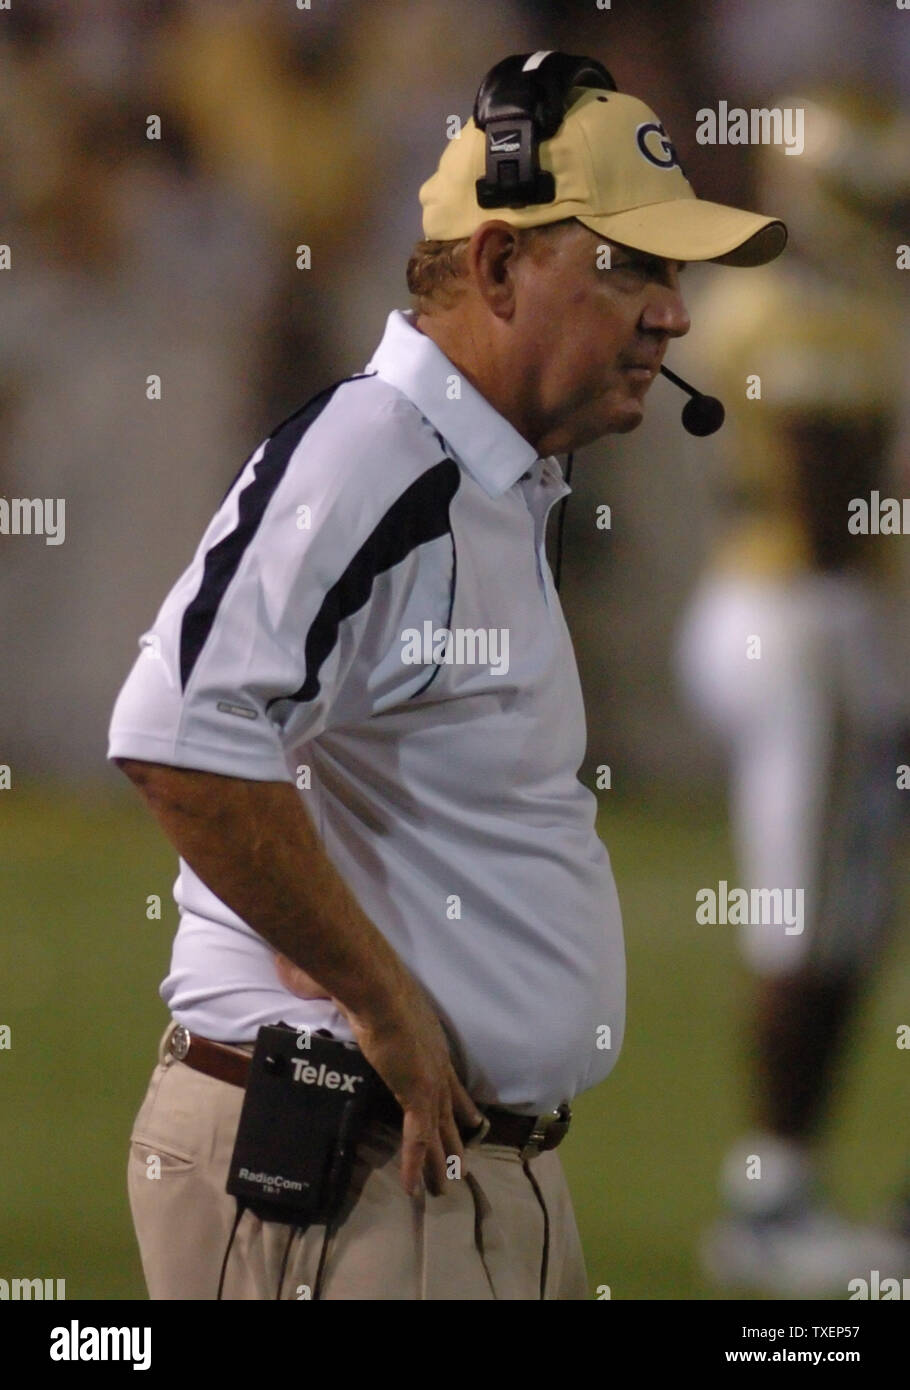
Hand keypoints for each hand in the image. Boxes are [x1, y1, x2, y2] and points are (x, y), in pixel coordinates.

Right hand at [275, 952, 482, 1196]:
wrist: (376, 987)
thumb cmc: (366, 984)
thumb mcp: (362, 997)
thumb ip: (344, 999)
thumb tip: (304, 983)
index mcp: (430, 1042)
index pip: (449, 1079)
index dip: (460, 1102)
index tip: (471, 1120)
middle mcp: (437, 1063)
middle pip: (449, 1111)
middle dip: (454, 1139)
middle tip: (462, 1165)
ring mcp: (430, 1080)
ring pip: (438, 1132)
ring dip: (440, 1163)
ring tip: (444, 1187)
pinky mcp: (418, 1094)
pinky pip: (417, 1139)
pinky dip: (415, 1165)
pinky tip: (413, 1189)